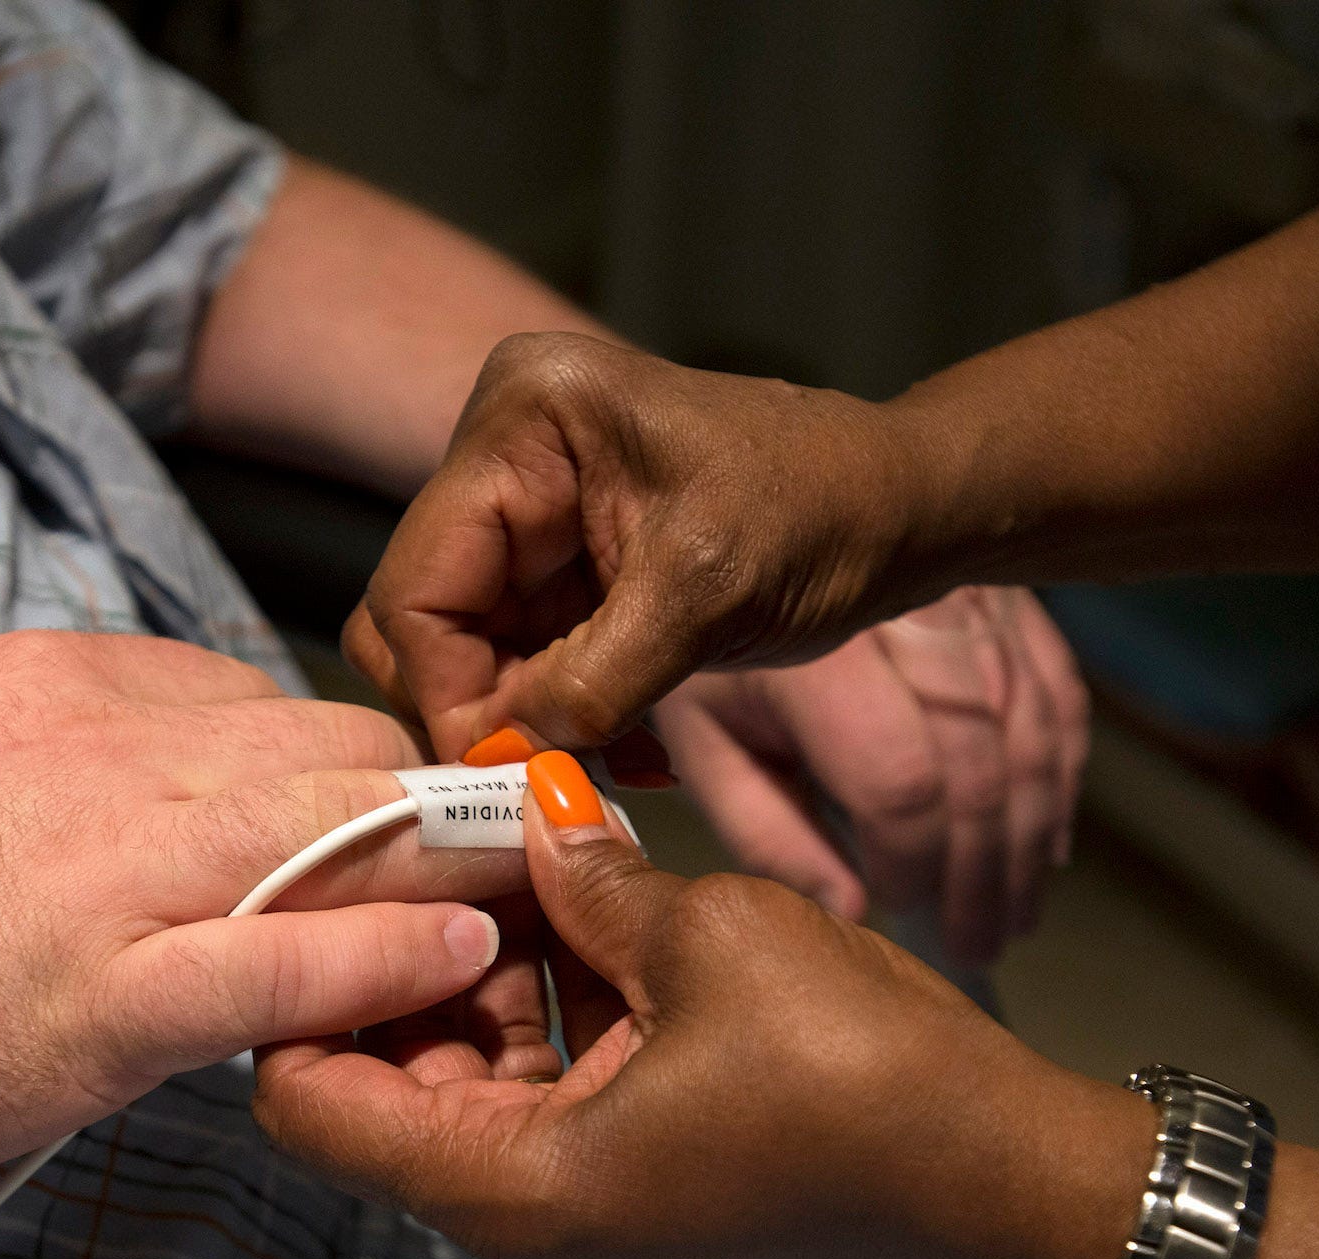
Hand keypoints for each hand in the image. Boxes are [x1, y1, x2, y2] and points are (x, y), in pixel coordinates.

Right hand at [0, 433, 528, 1224]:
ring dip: (431, 869)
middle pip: (333, 746)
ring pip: (343, 833)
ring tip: (491, 907)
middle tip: (433, 868)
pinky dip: (391, 957)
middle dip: (399, 805)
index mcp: (46, 674)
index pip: (246, 687)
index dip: (300, 760)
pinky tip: (454, 954)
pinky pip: (296, 963)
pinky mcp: (108, 1009)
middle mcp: (101, 754)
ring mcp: (111, 880)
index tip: (318, 817)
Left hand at [254, 755, 1151, 1258]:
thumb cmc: (862, 1068)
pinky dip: (539, 1020)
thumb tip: (520, 805)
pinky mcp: (623, 1208)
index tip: (324, 884)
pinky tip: (575, 918)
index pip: (311, 1108)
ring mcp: (574, 1231)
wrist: (1001, 1178)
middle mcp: (523, 1235)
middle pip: (383, 1094)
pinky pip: (534, 1109)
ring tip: (509, 863)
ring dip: (477, 982)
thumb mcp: (705, 936)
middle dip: (403, 965)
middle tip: (428, 845)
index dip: (298, 991)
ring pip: (461, 1093)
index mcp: (516, 1192)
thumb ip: (583, 875)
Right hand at [344, 332, 959, 756]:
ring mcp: (524, 511)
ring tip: (600, 766)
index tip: (506, 772)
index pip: (418, 584)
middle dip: (477, 710)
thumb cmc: (825, 509)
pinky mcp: (552, 564)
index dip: (446, 691)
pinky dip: (555, 717)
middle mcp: (502, 455)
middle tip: (545, 778)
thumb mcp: (706, 595)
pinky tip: (624, 746)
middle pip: (420, 619)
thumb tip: (500, 761)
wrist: (900, 505)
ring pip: (460, 653)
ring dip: (521, 726)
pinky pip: (511, 662)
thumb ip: (590, 683)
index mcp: (524, 420)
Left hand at [655, 587, 1087, 963]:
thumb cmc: (707, 648)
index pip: (896, 780)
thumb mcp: (700, 736)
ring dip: (1027, 836)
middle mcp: (904, 621)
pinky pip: (1055, 694)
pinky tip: (1043, 844)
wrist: (741, 523)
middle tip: (975, 944)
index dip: (912, 860)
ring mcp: (966, 602)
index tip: (899, 909)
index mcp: (814, 660)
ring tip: (1011, 916)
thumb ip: (763, 829)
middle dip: (982, 871)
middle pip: (975, 765)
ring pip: (1027, 734)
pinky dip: (1056, 776)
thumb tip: (851, 910)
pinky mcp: (1002, 597)